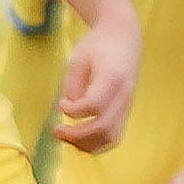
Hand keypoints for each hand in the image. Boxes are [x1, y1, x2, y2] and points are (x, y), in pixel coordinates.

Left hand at [54, 15, 139, 152]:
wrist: (124, 39)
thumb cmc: (97, 47)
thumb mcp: (78, 59)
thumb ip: (73, 85)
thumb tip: (70, 111)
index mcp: (112, 78)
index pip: (95, 105)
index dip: (74, 111)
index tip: (61, 104)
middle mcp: (124, 96)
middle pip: (103, 127)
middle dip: (76, 135)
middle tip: (56, 130)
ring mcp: (127, 106)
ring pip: (111, 138)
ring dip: (86, 144)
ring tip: (65, 136)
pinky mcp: (125, 113)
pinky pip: (114, 136)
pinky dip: (96, 144)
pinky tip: (77, 138)